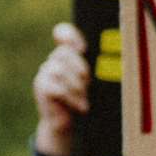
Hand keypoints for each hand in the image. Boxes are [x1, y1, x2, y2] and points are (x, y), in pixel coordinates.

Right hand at [32, 23, 88, 155]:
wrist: (72, 123)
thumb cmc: (87, 97)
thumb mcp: (95, 79)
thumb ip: (97, 64)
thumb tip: (114, 52)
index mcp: (68, 54)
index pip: (63, 32)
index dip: (70, 36)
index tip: (83, 49)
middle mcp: (54, 60)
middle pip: (64, 53)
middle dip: (81, 70)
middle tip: (89, 85)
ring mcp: (44, 73)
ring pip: (59, 71)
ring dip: (77, 87)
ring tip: (85, 99)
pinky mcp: (41, 88)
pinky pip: (56, 88)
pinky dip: (71, 98)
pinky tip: (80, 106)